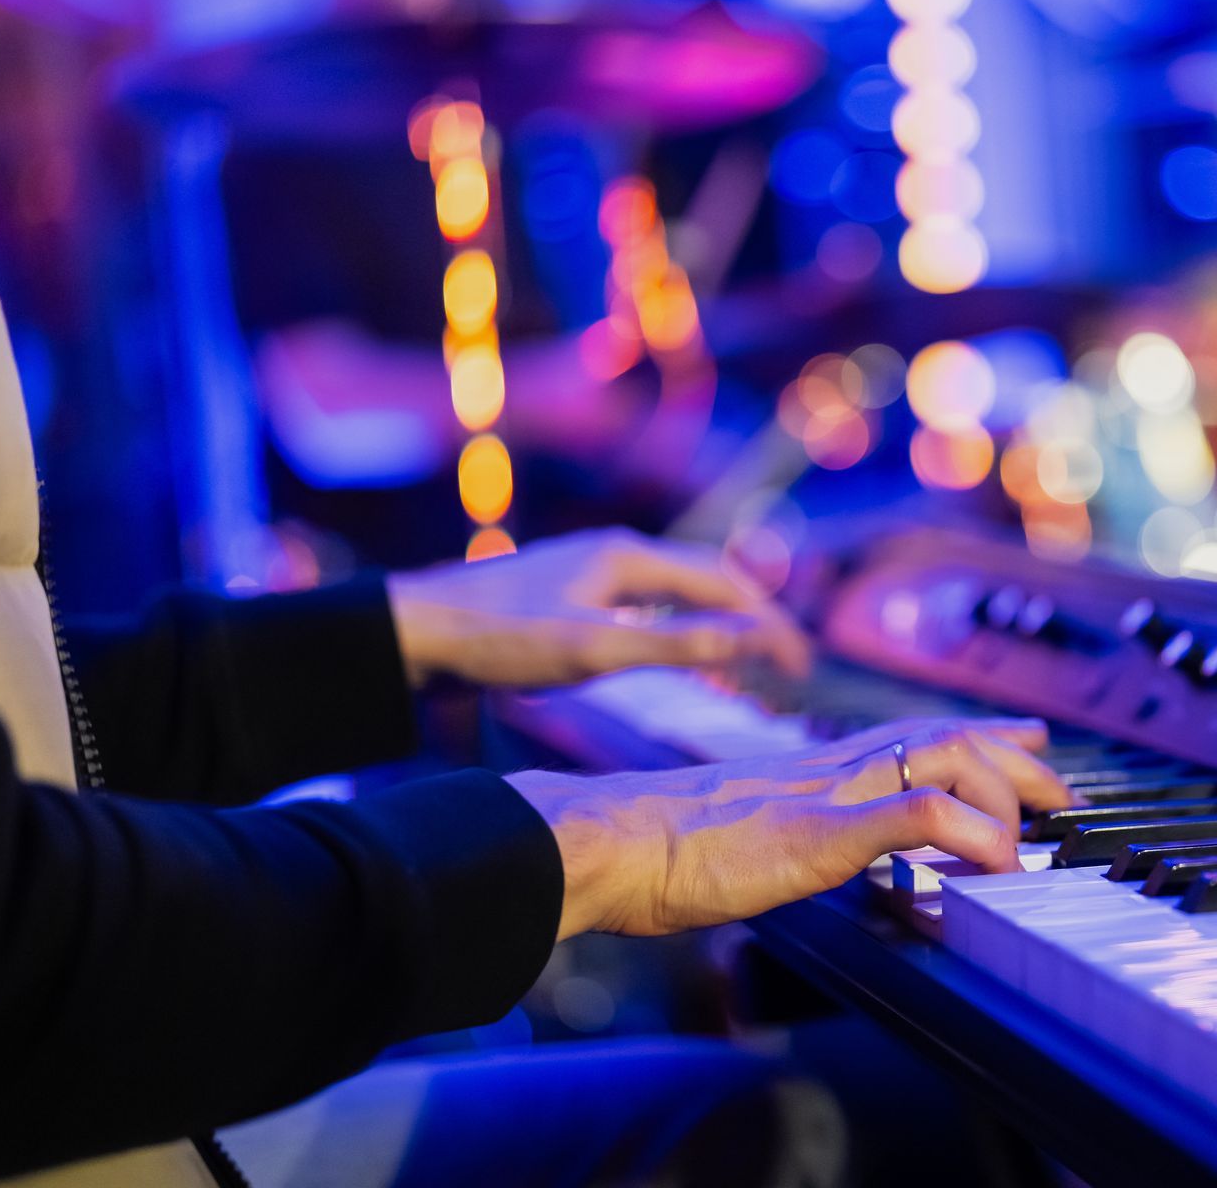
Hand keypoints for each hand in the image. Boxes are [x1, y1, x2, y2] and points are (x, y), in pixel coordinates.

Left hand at [386, 528, 812, 688]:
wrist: (415, 630)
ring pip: (674, 589)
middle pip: (705, 579)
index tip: (801, 665)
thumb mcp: (595, 649)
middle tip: (788, 660)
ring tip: (747, 654)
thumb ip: (676, 645)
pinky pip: (644, 601)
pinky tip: (672, 647)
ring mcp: (590, 570)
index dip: (769, 624)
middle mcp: (615, 552)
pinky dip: (678, 623)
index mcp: (628, 556)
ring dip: (718, 618)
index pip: (723, 584)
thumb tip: (751, 641)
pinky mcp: (568, 592)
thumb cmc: (500, 638)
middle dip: (753, 615)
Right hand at [506, 717, 1072, 939]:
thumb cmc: (645, 846)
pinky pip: (913, 818)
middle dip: (1012, 758)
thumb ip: (768, 834)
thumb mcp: (726, 834)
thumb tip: (780, 856)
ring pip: (942, 760)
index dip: (971, 738)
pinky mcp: (818, 833)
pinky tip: (993, 861)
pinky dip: (967, 834)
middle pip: (942, 737)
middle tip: (1060, 784)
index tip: (1017, 745)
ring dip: (1002, 791)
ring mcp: (826, 797)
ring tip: (1035, 832)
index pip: (905, 736)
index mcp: (806, 771)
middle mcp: (826, 771)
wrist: (602, 839)